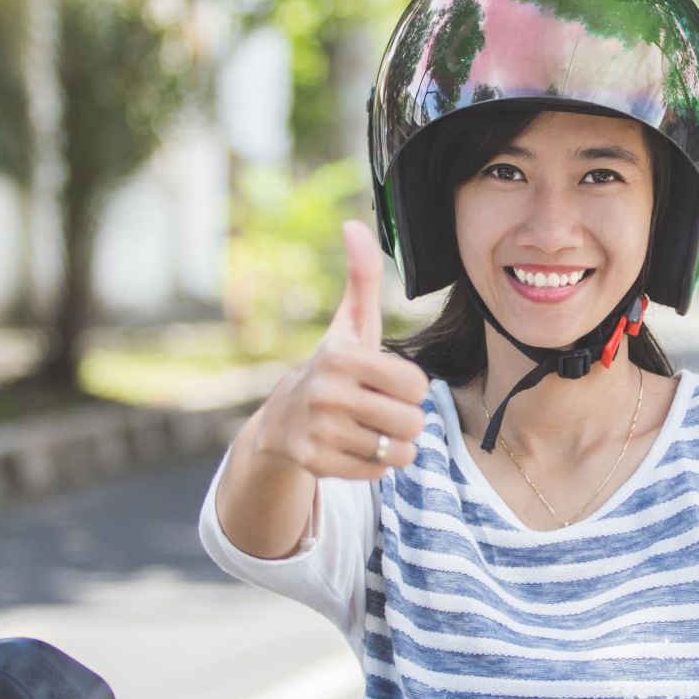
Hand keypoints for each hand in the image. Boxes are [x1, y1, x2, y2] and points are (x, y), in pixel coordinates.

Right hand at [253, 220, 429, 479]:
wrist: (281, 420)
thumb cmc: (333, 367)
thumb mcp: (349, 325)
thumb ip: (362, 278)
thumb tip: (355, 224)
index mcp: (341, 358)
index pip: (416, 385)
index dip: (411, 388)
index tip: (387, 383)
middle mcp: (326, 394)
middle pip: (412, 421)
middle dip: (407, 419)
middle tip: (381, 410)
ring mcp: (319, 432)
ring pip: (399, 451)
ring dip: (395, 445)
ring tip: (370, 429)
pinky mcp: (316, 465)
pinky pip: (378, 474)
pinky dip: (377, 465)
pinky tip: (355, 448)